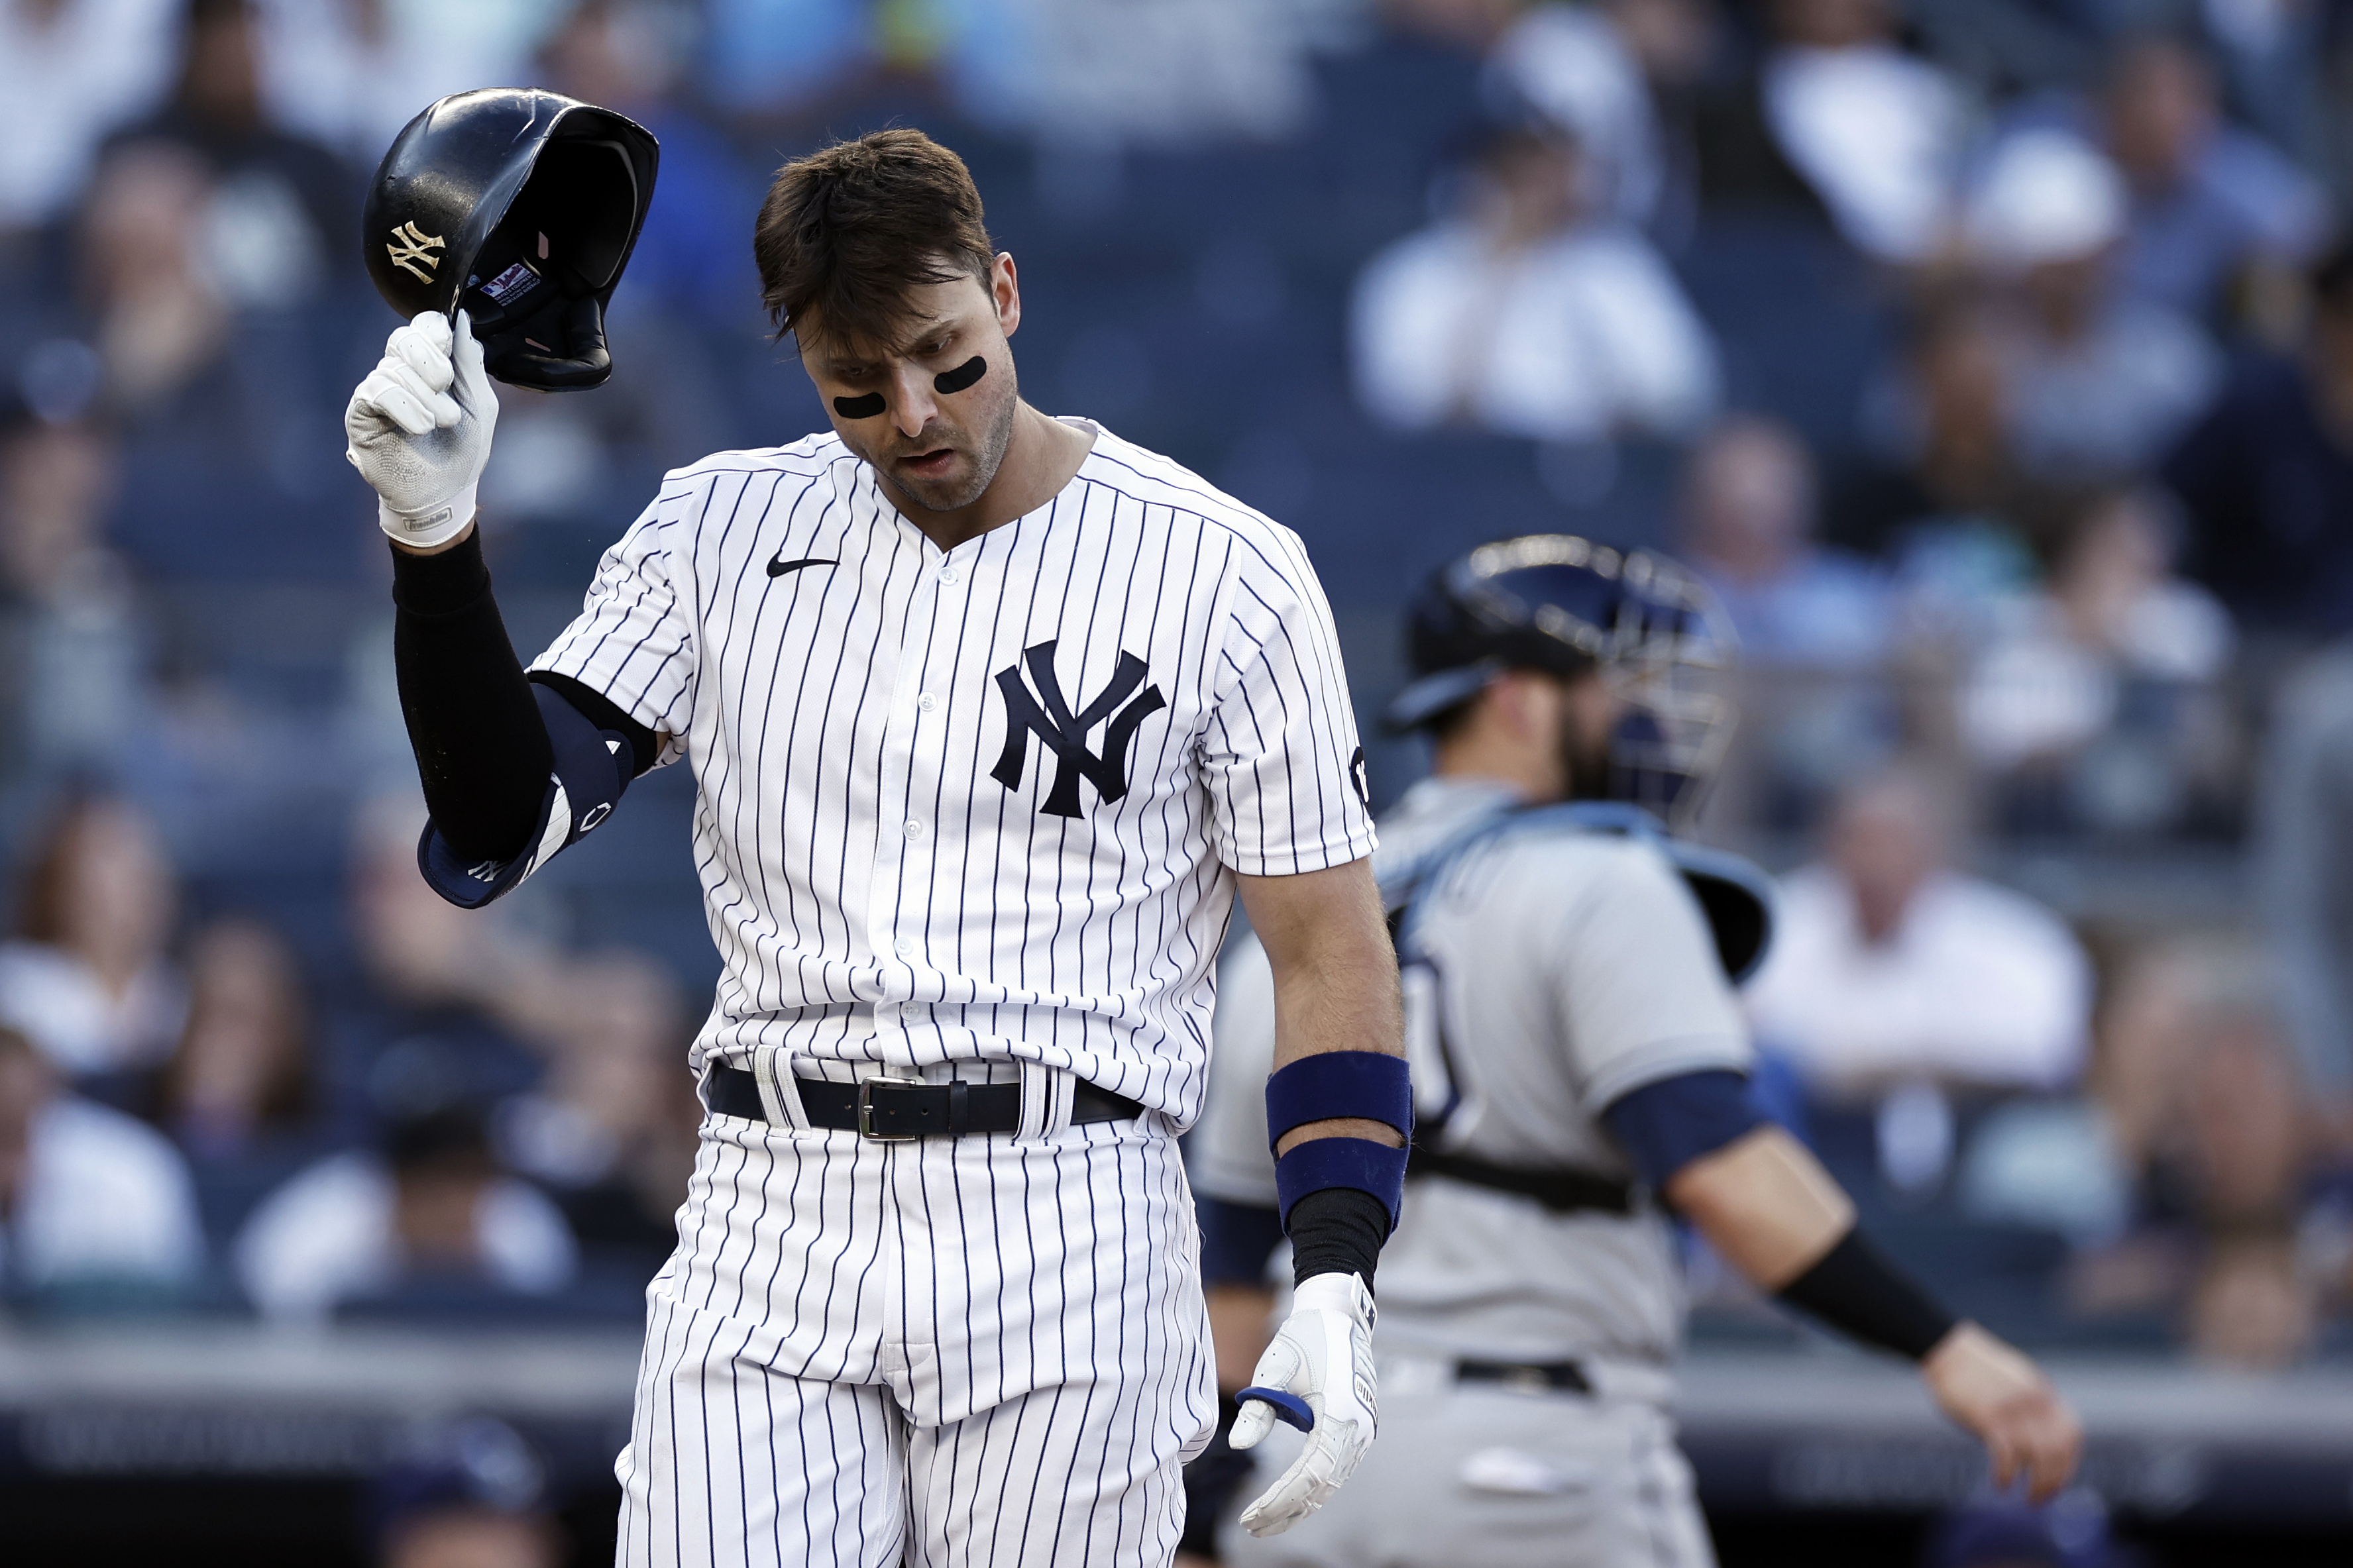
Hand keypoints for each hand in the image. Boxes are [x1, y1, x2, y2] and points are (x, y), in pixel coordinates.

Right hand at [345, 309, 497, 548]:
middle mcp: (400, 374)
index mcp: (429, 367)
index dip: (435, 332)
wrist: (445, 493)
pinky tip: (419, 428)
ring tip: (438, 424)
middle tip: (446, 389)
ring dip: (426, 399)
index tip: (449, 348)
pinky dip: (405, 408)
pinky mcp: (361, 413)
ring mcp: (378, 392)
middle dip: (432, 363)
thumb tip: (460, 317)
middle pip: (404, 338)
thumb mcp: (480, 404)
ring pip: (394, 369)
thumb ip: (470, 361)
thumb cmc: (462, 451)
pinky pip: (378, 392)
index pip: (423, 327)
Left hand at [1229, 1271, 1376, 1536]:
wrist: (1337, 1315)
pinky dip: (1311, 1489)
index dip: (1280, 1500)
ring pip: (1330, 1483)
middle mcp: (1359, 1428)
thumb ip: (1258, 1406)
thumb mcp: (1275, 1366)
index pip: (1310, 1474)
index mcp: (1341, 1412)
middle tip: (1250, 1526)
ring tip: (1262, 1521)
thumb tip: (1237, 1445)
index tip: (1251, 1515)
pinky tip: (1286, 1500)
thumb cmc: (1304, 1337)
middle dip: (1285, 1511)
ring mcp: (1363, 1431)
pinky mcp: (1358, 1430)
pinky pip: (1335, 1470)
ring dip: (1298, 1505)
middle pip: (1322, 1487)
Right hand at [1920, 1322, 2081, 1501]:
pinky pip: (2006, 1456)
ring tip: (2027, 1498)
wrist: (1948, 1350)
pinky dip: (2006, 1475)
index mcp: (2043, 1393)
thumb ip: (2034, 1406)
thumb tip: (2043, 1438)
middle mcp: (2034, 1402)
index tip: (2058, 1481)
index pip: (2071, 1435)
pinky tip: (1999, 1485)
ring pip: (2037, 1457)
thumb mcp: (2018, 1382)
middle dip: (2054, 1481)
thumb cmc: (1979, 1369)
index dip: (2068, 1463)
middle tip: (2041, 1498)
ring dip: (2037, 1484)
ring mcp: (2013, 1409)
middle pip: (2057, 1451)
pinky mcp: (1988, 1417)